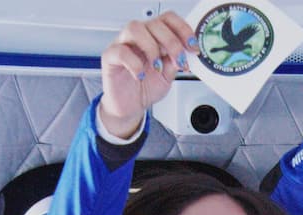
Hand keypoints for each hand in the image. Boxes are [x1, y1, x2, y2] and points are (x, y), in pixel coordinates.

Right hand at [99, 13, 194, 137]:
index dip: (182, 29)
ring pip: (135, 29)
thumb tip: (186, 53)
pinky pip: (120, 51)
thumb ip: (176, 62)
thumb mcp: (168, 76)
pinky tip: (140, 75)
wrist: (130, 106)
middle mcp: (138, 37)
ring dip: (152, 48)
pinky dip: (134, 64)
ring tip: (157, 67)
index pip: (168, 19)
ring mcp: (122, 44)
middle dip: (172, 42)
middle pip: (154, 23)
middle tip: (179, 61)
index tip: (192, 46)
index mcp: (154, 36)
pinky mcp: (110, 57)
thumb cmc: (146, 88)